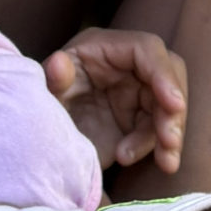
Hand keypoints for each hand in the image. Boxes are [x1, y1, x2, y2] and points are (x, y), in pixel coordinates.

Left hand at [44, 27, 187, 171]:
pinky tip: (154, 163)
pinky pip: (161, 128)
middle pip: (168, 76)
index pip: (146, 49)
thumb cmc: (37, 107)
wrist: (37, 139)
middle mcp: (125, 65)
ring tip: (166, 162)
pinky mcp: (138, 117)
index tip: (173, 105)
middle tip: (170, 141)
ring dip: (171, 134)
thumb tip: (59, 62)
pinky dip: (162, 147)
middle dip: (173, 108)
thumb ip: (52, 80)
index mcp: (103, 48)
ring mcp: (134, 91)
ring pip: (169, 105)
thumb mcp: (42, 94)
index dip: (163, 74)